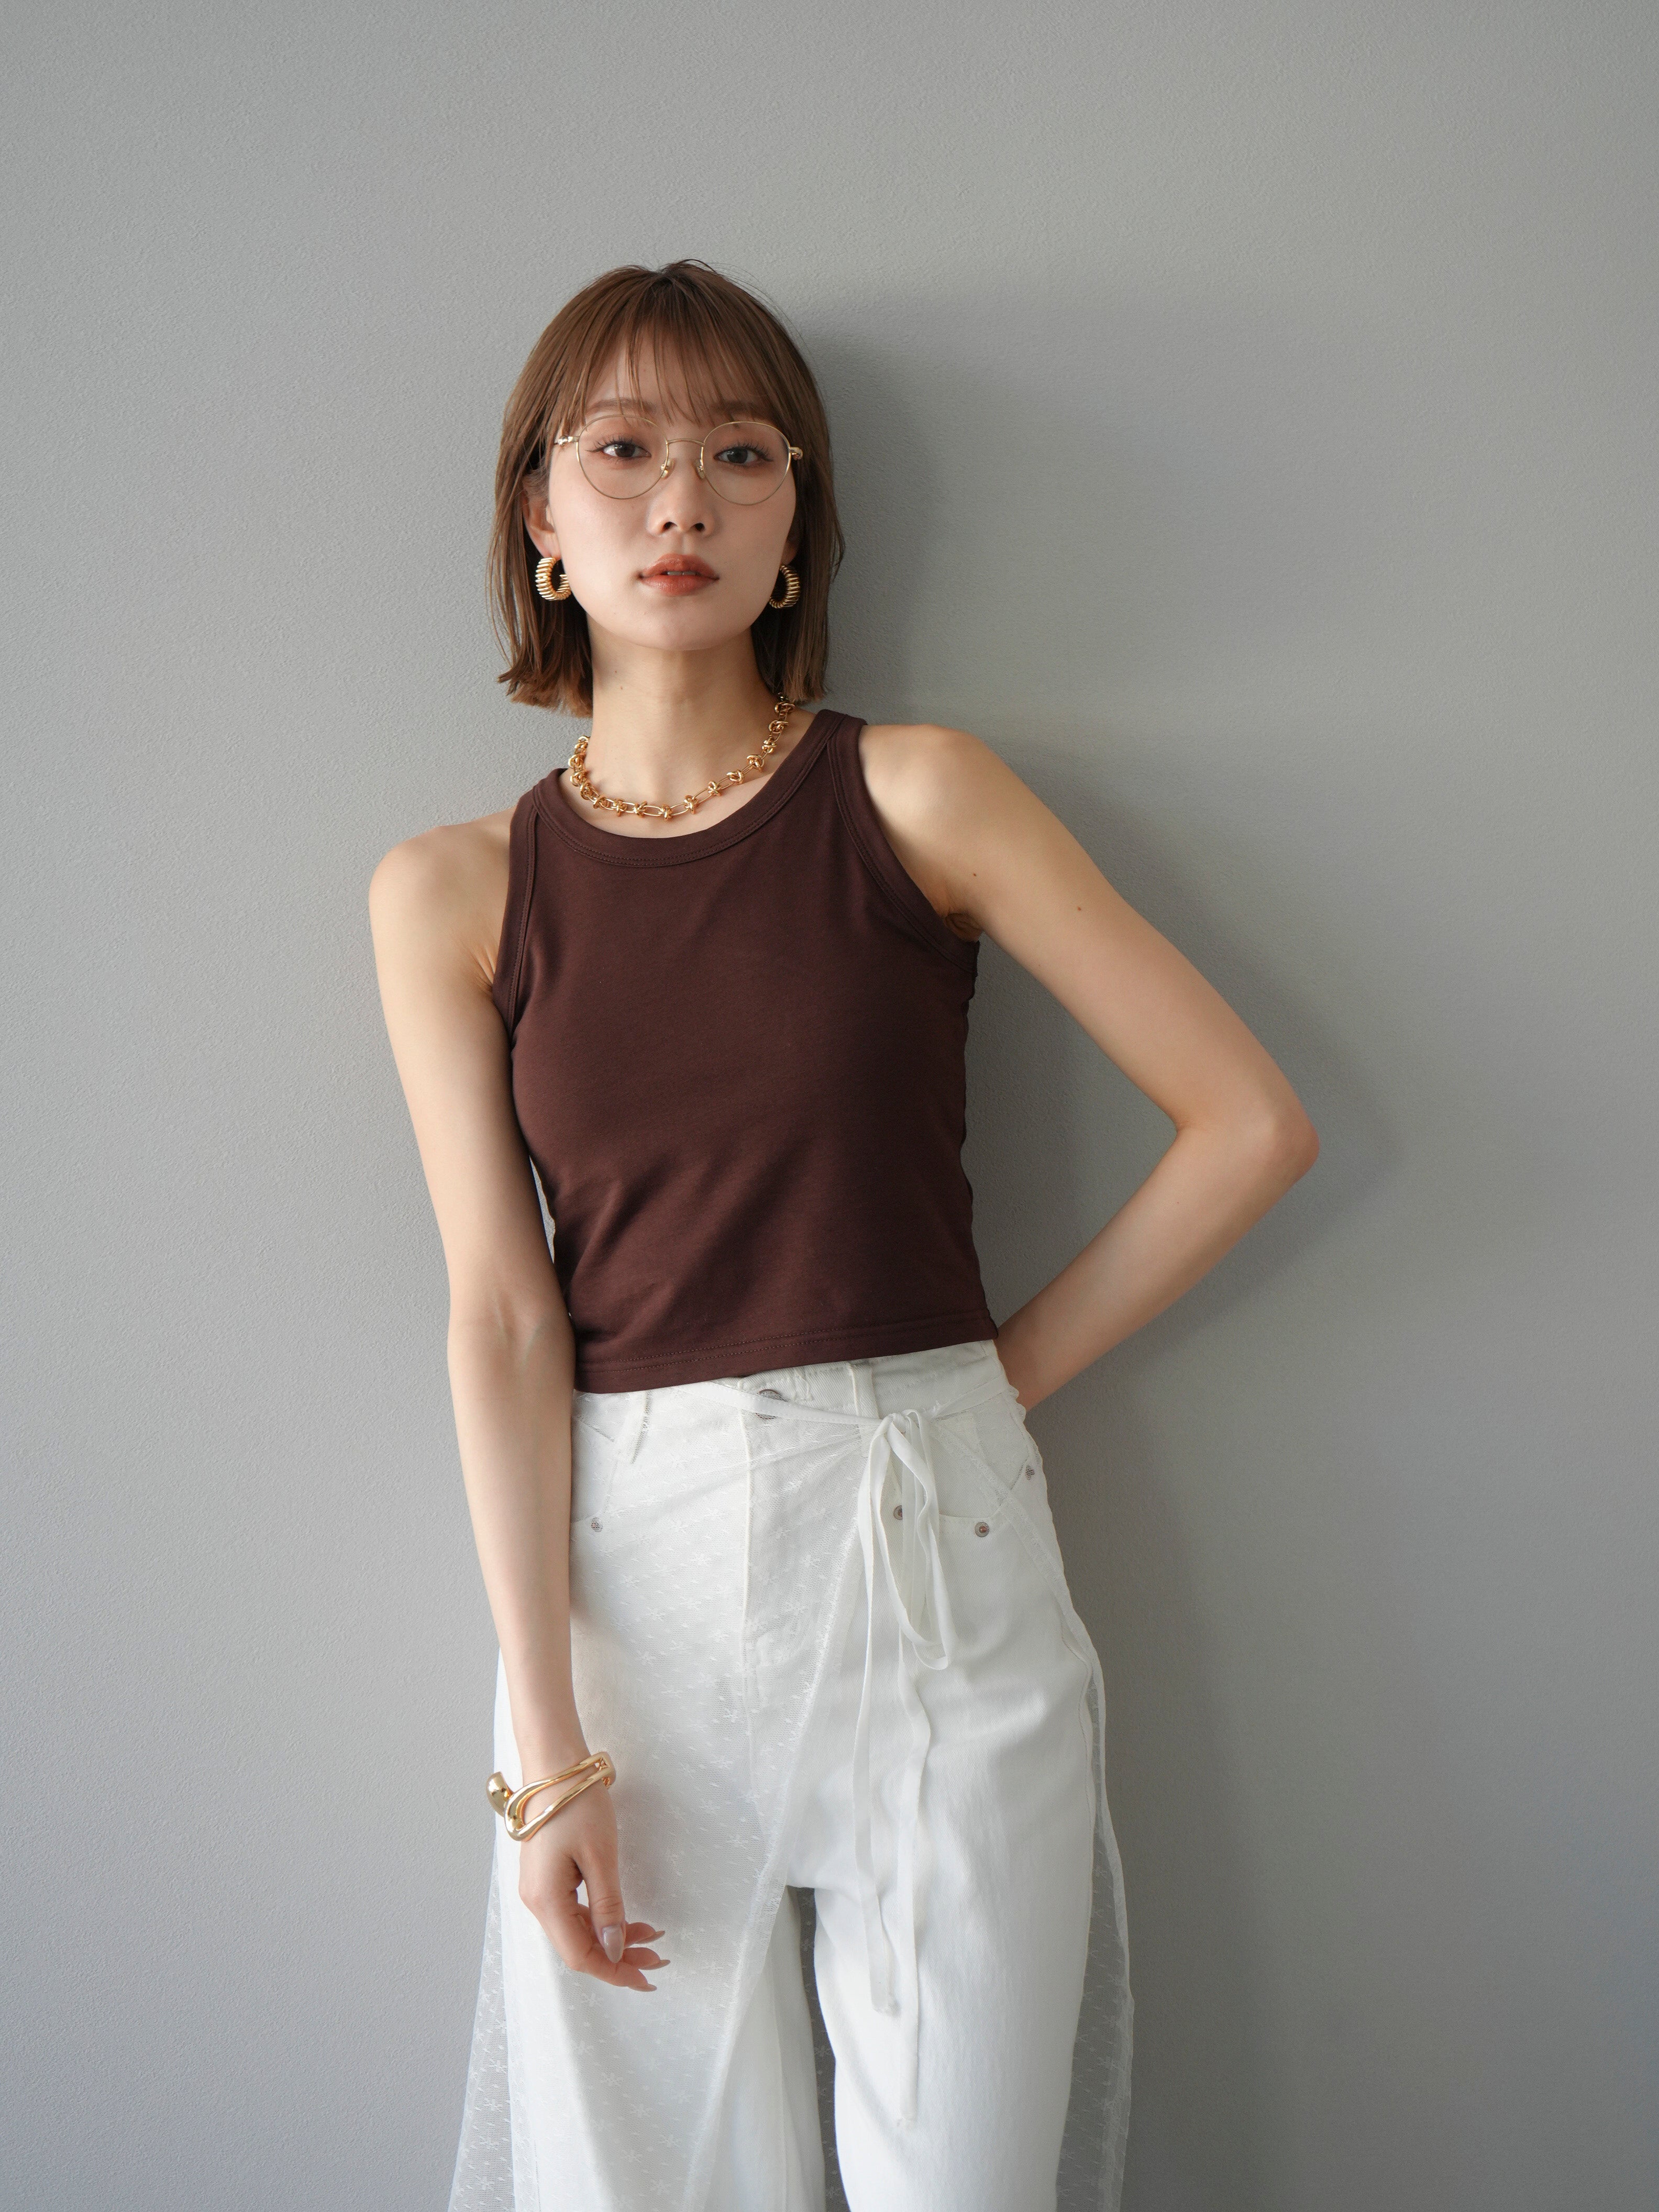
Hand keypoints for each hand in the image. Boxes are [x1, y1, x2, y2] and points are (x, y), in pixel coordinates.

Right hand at [515, 1778, 667, 1990]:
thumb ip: (608, 1906)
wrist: (554, 1766)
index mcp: (546, 1901)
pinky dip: (602, 1919)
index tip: (647, 1979)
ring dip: (613, 1938)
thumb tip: (614, 1950)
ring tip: (652, 1938)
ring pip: (578, 1930)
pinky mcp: (547, 1878)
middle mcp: (537, 1902)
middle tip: (659, 1958)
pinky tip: (627, 1919)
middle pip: (579, 1946)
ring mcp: (540, 1890)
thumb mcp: (601, 1856)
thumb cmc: (578, 1806)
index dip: (614, 1971)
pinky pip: (575, 1911)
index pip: (580, 1956)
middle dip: (619, 1957)